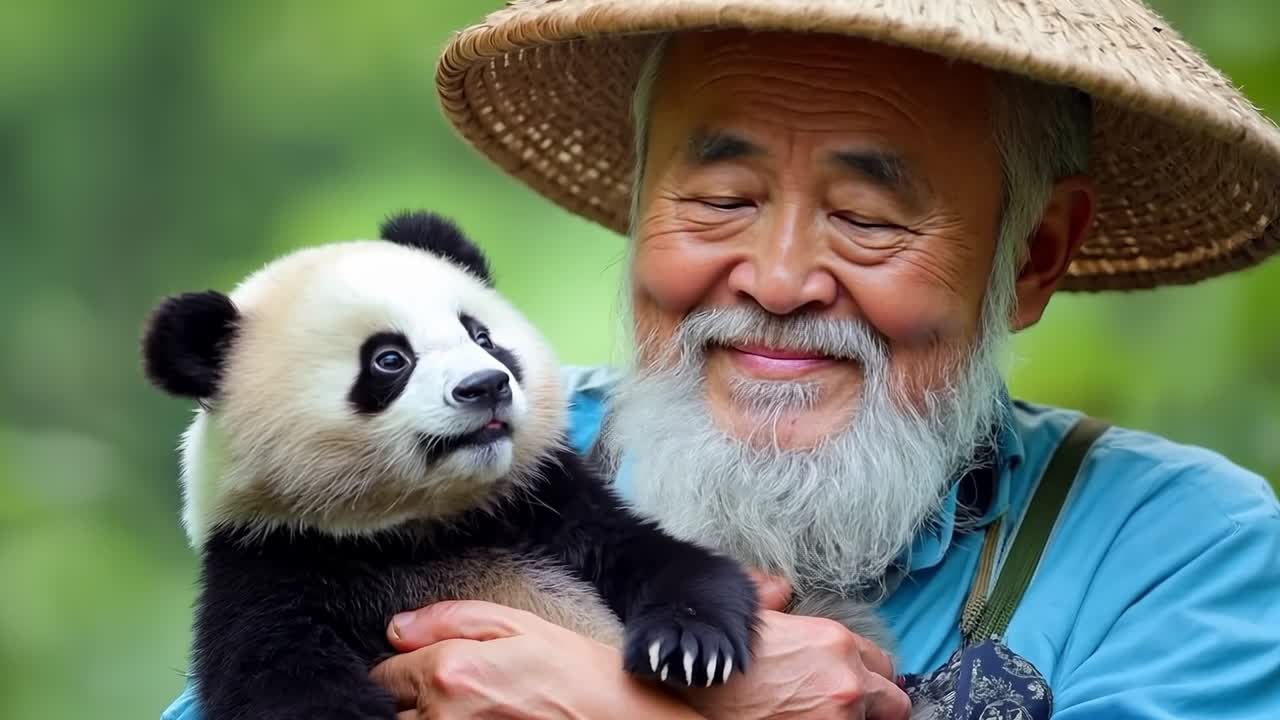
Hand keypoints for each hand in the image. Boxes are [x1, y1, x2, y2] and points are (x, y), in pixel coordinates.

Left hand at [369, 600, 705, 718]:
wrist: (619, 719)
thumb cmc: (576, 672)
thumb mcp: (519, 624)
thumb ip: (450, 619)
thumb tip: (397, 629)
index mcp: (451, 672)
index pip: (384, 675)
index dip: (403, 666)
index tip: (423, 664)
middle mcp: (443, 716)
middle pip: (392, 709)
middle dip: (411, 696)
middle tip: (453, 688)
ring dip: (426, 716)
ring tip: (469, 704)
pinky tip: (478, 717)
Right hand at [681, 571, 911, 719]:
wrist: (698, 683)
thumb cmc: (724, 649)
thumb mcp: (757, 615)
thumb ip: (780, 600)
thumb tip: (780, 588)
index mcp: (835, 643)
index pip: (882, 662)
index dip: (867, 671)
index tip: (854, 679)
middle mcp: (848, 680)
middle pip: (893, 700)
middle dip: (877, 701)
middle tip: (851, 702)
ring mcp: (839, 716)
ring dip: (854, 717)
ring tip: (820, 710)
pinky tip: (806, 717)